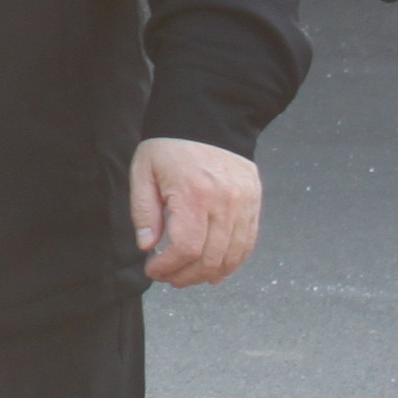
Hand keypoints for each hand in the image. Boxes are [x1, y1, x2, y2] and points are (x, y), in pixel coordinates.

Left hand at [131, 139, 259, 288]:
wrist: (208, 119)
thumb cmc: (170, 146)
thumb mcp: (144, 172)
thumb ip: (144, 211)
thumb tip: (147, 247)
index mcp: (193, 194)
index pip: (186, 247)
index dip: (168, 267)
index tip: (152, 270)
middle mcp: (224, 202)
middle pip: (210, 258)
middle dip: (186, 276)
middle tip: (168, 278)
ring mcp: (244, 204)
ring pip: (232, 256)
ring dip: (209, 274)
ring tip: (188, 277)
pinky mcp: (254, 204)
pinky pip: (248, 243)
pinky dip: (233, 263)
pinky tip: (216, 272)